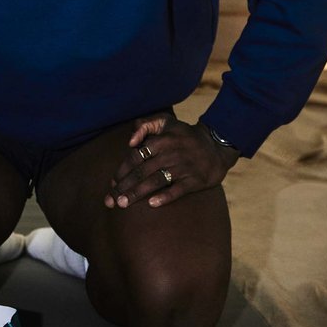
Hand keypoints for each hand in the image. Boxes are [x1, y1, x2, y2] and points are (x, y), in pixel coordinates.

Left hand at [105, 114, 239, 208]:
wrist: (216, 146)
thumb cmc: (183, 135)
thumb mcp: (165, 122)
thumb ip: (145, 125)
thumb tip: (130, 142)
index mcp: (161, 140)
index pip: (136, 156)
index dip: (122, 170)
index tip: (112, 183)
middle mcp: (170, 154)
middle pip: (142, 171)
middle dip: (124, 186)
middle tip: (111, 200)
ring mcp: (183, 167)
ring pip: (156, 181)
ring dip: (138, 193)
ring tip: (123, 204)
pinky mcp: (195, 180)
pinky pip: (178, 190)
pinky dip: (165, 197)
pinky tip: (152, 204)